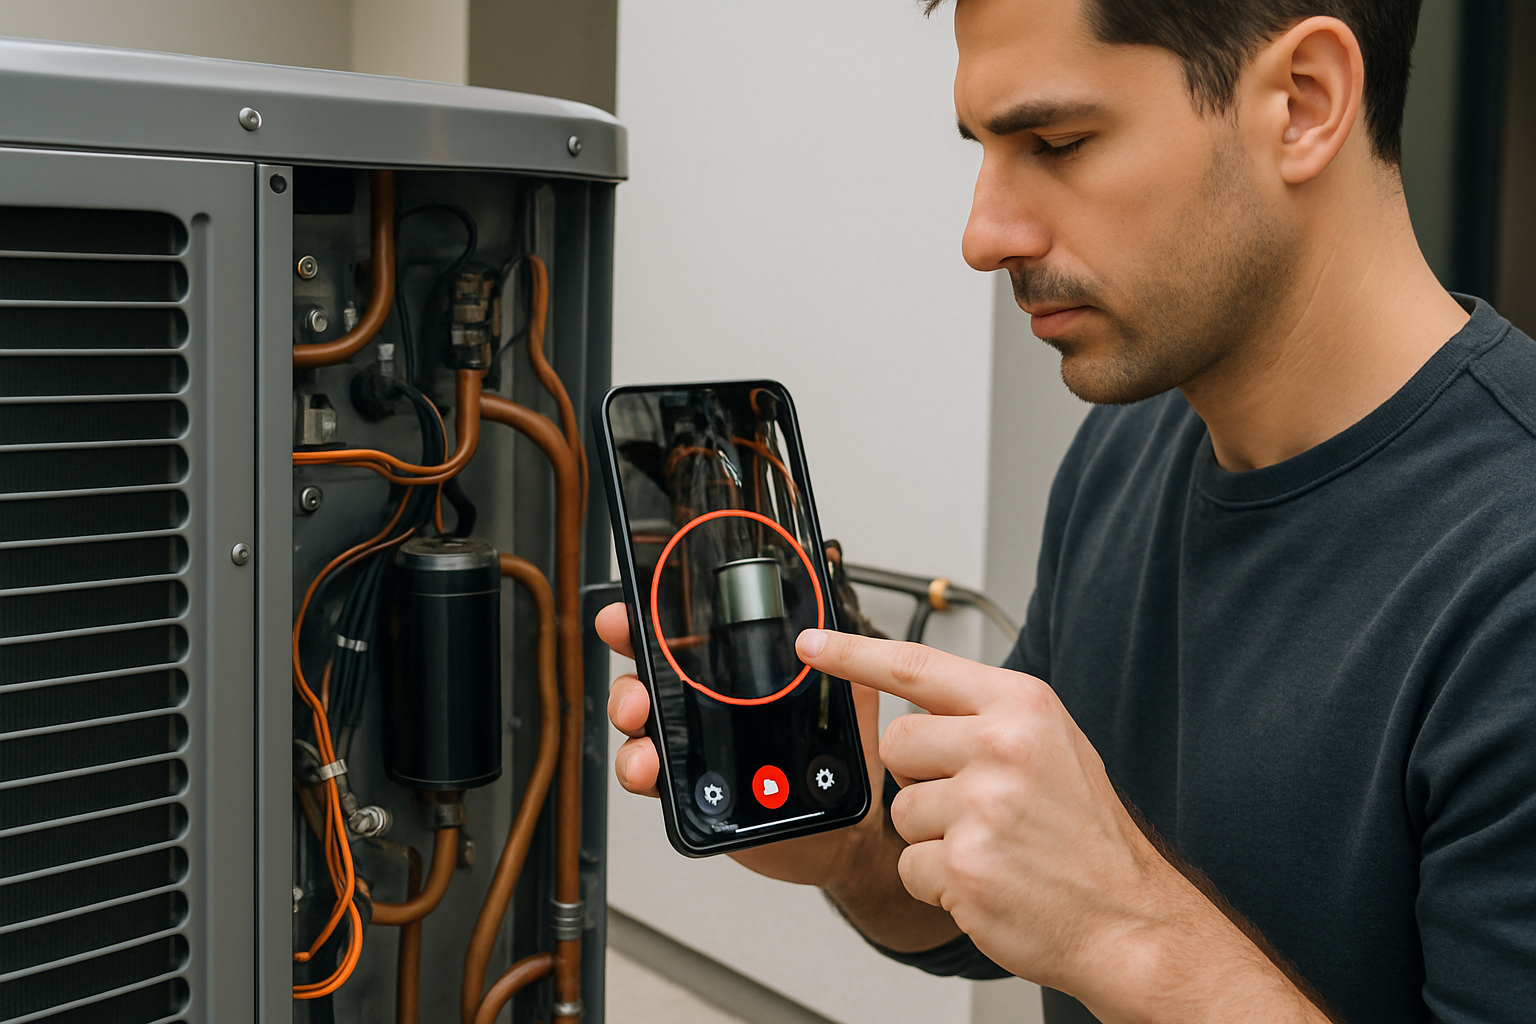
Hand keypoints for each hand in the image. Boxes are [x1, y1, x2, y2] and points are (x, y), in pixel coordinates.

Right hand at [594, 602, 884, 888]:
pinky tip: (651, 774)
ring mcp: (694, 748)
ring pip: (641, 732)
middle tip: (636, 698)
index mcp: (733, 677)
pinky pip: (653, 779)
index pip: (681, 642)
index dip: (645, 626)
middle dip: (628, 686)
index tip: (624, 620)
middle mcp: (705, 708)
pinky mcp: (690, 791)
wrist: (838, 834)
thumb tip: (830, 639)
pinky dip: (641, 775)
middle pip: (647, 684)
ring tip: (646, 751)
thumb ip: (841, 668)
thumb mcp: (846, 705)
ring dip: (631, 736)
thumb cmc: (835, 765)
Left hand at [795, 628, 1330, 1022]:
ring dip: (933, 836)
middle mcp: (1001, 746)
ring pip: (900, 810)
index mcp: (1022, 706)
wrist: (1129, 918)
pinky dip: (939, 882)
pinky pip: (911, 866)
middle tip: (978, 804)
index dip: (853, 654)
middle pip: (897, 744)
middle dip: (921, 778)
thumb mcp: (1052, 745)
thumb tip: (907, 693)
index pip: (917, 665)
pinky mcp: (964, 863)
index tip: (811, 645)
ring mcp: (982, 805)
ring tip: (994, 846)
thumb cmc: (1087, 836)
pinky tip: (988, 880)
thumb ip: (984, 716)